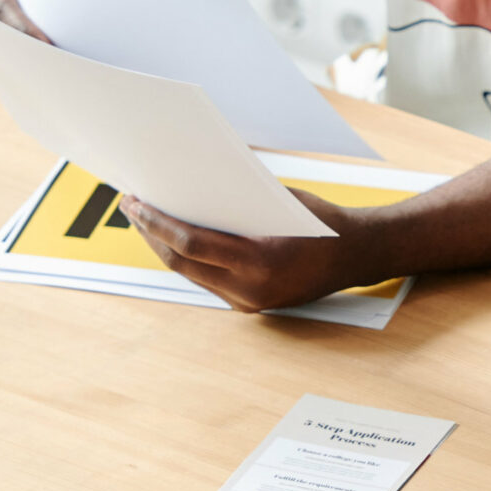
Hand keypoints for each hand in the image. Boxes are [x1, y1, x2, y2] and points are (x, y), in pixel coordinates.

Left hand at [119, 188, 383, 313]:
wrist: (358, 256)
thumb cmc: (323, 221)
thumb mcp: (279, 200)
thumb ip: (237, 200)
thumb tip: (189, 183)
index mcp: (259, 262)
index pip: (190, 244)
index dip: (158, 223)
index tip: (137, 202)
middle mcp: (250, 290)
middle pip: (182, 263)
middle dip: (151, 234)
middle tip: (132, 207)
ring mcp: (249, 303)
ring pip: (191, 275)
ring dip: (165, 247)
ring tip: (146, 221)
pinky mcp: (250, 306)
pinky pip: (208, 281)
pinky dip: (189, 260)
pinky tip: (176, 239)